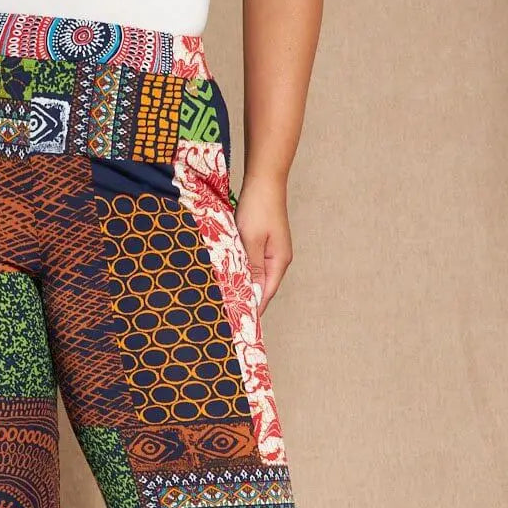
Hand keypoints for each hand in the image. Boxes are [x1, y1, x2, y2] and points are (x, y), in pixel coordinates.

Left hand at [234, 172, 291, 319]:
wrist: (264, 181)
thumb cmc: (258, 209)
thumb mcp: (251, 241)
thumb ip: (252, 268)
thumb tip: (252, 294)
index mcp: (278, 262)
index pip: (265, 294)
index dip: (253, 310)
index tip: (240, 326)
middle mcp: (278, 260)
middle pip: (262, 288)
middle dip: (247, 302)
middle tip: (229, 318)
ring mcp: (272, 252)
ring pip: (256, 277)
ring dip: (244, 288)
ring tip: (228, 304)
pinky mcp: (264, 245)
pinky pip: (253, 266)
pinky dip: (243, 274)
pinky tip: (232, 279)